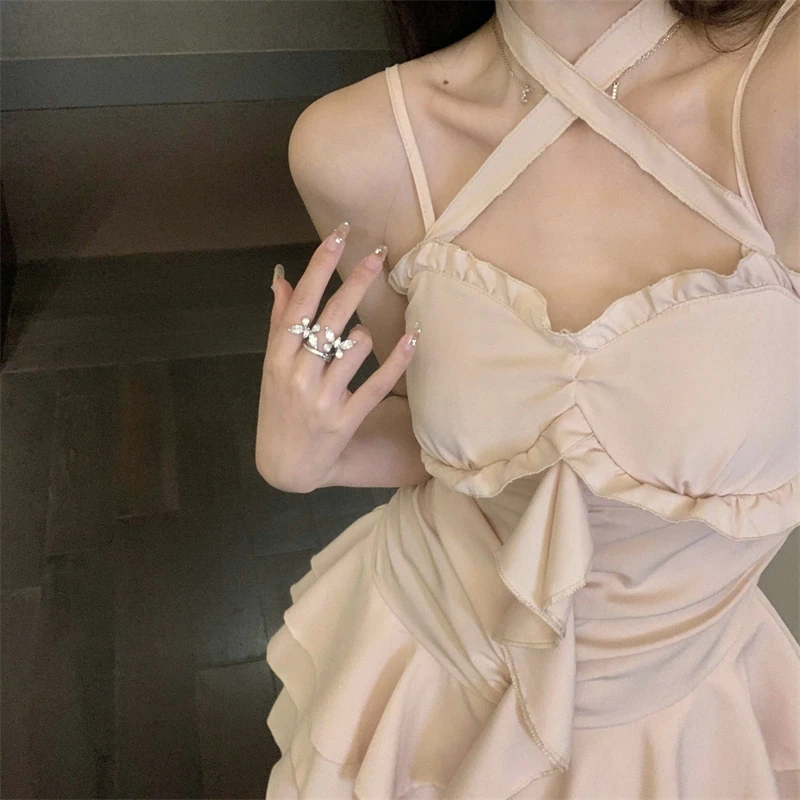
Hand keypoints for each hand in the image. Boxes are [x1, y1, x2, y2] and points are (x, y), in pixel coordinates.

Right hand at [256, 221, 419, 492]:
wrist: (284, 467)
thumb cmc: (278, 410)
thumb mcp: (271, 367)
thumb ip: (279, 322)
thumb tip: (282, 278)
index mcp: (277, 356)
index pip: (302, 302)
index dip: (320, 266)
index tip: (340, 236)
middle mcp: (297, 373)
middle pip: (331, 317)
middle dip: (356, 281)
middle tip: (378, 253)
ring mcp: (322, 398)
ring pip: (354, 347)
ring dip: (365, 334)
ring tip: (361, 337)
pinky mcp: (345, 419)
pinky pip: (377, 383)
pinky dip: (396, 359)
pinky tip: (411, 337)